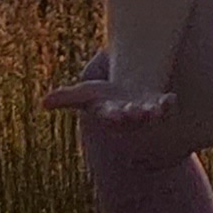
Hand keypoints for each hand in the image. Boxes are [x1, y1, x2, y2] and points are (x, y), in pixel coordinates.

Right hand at [43, 77, 174, 123]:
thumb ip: (65, 98)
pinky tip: (170, 97)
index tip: (113, 112)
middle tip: (136, 111)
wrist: (127, 93)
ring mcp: (146, 112)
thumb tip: (42, 103)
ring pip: (150, 116)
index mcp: (110, 114)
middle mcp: (129, 116)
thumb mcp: (84, 95)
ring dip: (153, 114)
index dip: (111, 115)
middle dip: (133, 115)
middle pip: (131, 118)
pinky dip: (168, 105)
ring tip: (155, 109)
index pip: (110, 116)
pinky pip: (167, 108)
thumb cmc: (102, 96)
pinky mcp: (160, 105)